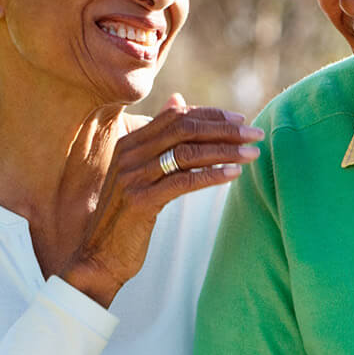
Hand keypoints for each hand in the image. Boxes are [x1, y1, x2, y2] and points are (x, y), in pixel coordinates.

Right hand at [61, 93, 261, 306]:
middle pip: (184, 129)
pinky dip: (212, 175)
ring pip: (187, 153)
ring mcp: (132, 177)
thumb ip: (157, 139)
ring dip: (225, 151)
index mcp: (129, 142)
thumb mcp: (138, 171)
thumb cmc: (126, 214)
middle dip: (224, 129)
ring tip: (252, 153)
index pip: (175, 116)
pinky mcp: (141, 201)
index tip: (239, 119)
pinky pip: (183, 181)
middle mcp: (129, 154)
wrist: (99, 254)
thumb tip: (178, 99)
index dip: (210, 114)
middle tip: (254, 133)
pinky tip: (234, 174)